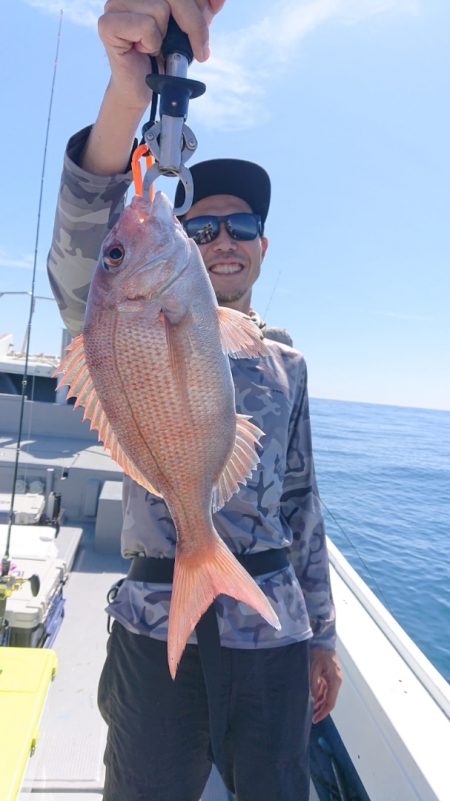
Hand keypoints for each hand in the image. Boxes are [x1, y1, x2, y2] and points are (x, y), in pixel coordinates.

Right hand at [99, 0, 225, 110]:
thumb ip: (201, 11)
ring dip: (165, 37)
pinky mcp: (108, 24)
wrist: (143, 88)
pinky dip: (151, 43)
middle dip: (194, 22)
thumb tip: (218, 0)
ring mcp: (115, 4)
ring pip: (161, 9)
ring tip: (156, 47)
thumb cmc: (164, 57)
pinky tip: (143, 50)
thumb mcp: (190, 30)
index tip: (216, 7)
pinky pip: (146, 25)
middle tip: (201, 50)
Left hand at [310, 648, 341, 723]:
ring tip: (311, 710)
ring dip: (320, 703)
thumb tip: (313, 699)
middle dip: (321, 710)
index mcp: (334, 681)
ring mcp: (333, 678)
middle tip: (312, 717)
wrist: (322, 640)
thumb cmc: (318, 653)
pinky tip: (313, 699)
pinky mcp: (329, 675)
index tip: (316, 719)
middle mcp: (336, 681)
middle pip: (329, 700)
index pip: (330, 702)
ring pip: (327, 695)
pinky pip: (325, 688)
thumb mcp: (313, 669)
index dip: (323, 712)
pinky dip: (319, 695)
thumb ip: (313, 685)